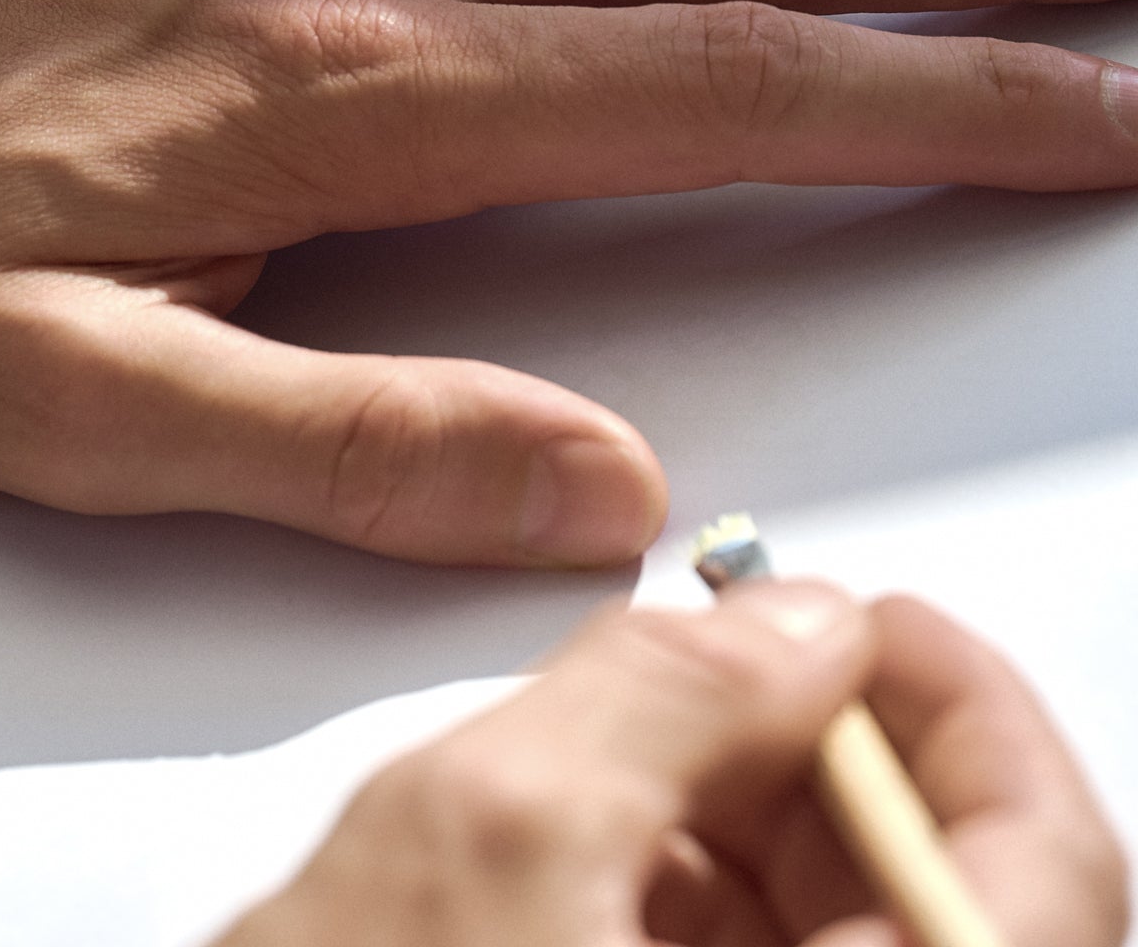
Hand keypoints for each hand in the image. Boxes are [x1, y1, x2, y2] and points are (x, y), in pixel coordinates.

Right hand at [213, 582, 1127, 946]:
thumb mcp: (493, 826)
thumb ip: (668, 690)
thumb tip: (791, 623)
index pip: (1039, 880)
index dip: (966, 715)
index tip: (873, 617)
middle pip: (939, 901)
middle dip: (830, 750)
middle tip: (740, 649)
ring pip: (838, 939)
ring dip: (751, 813)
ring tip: (633, 732)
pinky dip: (687, 883)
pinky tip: (594, 830)